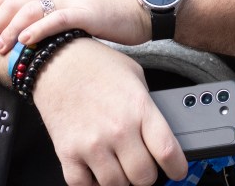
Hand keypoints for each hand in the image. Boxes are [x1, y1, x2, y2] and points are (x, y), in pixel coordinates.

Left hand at [0, 0, 148, 53]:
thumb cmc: (115, 8)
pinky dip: (37, 29)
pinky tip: (26, 42)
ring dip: (10, 29)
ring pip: (30, 9)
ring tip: (1, 47)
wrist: (146, 1)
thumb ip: (57, 10)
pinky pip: (56, 18)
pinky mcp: (86, 12)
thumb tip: (35, 29)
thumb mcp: (79, 3)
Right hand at [34, 38, 186, 185]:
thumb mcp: (135, 75)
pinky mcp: (67, 153)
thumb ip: (148, 106)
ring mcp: (91, 144)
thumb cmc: (95, 64)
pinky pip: (82, 185)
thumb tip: (158, 133)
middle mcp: (118, 129)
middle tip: (142, 166)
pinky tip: (96, 171)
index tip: (177, 171)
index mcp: (139, 108)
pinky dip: (91, 184)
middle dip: (147, 175)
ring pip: (116, 185)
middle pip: (143, 176)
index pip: (167, 151)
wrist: (56, 61)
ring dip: (121, 180)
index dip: (177, 168)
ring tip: (119, 166)